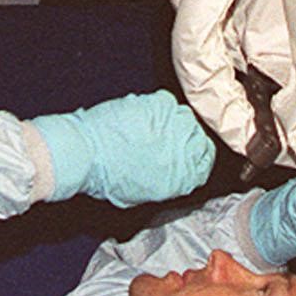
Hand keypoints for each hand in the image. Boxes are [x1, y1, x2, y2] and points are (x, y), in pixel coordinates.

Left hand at [33, 91, 215, 206]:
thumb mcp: (146, 193)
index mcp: (186, 176)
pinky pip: (166, 102)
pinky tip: (138, 117)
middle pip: (198, 136)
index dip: (195, 156)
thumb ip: (169, 180)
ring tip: (147, 128)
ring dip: (169, 121)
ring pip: (184, 117)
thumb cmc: (108, 177)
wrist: (88, 152)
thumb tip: (174, 168)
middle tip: (162, 138)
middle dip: (183, 137)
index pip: (207, 161)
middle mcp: (187, 149)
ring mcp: (176, 123)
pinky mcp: (161, 102)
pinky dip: (154, 107)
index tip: (183, 152)